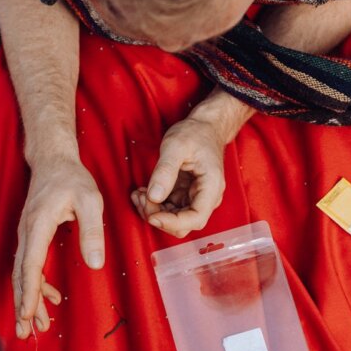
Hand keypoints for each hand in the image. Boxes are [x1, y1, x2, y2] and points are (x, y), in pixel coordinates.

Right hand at [13, 157, 103, 338]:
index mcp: (38, 225)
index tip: (28, 315)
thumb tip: (95, 264)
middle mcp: (27, 232)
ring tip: (35, 325)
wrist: (53, 160)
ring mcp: (26, 235)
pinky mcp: (31, 236)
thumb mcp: (90, 200)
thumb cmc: (72, 178)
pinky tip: (50, 297)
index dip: (29, 293)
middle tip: (24, 333)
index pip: (31, 265)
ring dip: (28, 299)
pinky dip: (37, 284)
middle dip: (22, 305)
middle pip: (21, 275)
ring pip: (23, 273)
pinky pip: (30, 265)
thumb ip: (92, 231)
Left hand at [132, 115, 227, 238]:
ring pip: (173, 220)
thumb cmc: (195, 133)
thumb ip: (165, 171)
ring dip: (152, 212)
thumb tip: (154, 197)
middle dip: (158, 216)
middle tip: (141, 197)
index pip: (196, 218)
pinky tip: (142, 192)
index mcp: (211, 187)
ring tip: (138, 194)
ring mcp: (195, 199)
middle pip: (183, 224)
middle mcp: (206, 198)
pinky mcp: (185, 197)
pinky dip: (153, 205)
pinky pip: (168, 210)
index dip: (172, 223)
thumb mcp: (176, 145)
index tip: (151, 215)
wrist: (204, 127)